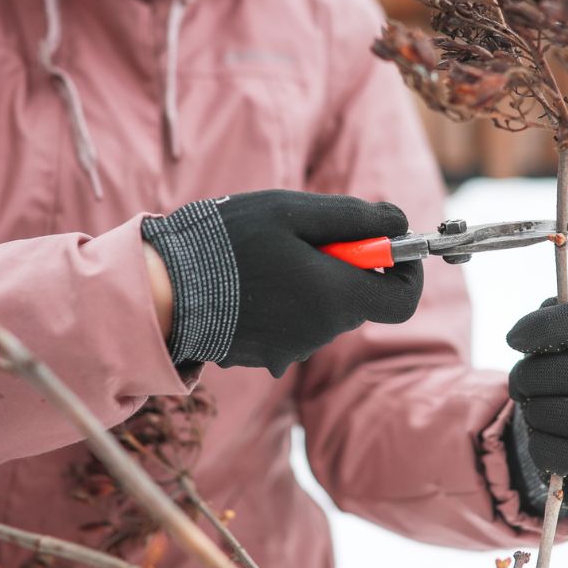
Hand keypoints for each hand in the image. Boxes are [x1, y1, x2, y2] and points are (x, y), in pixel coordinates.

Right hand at [142, 190, 422, 376]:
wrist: (161, 290)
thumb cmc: (226, 242)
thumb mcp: (290, 211)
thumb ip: (354, 217)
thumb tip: (400, 222)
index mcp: (333, 297)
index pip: (402, 301)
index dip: (405, 270)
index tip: (386, 243)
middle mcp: (319, 333)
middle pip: (357, 299)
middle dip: (344, 264)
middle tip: (302, 235)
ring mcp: (291, 349)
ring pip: (323, 310)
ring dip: (310, 281)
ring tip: (264, 256)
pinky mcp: (264, 356)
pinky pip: (293, 325)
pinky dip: (284, 301)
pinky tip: (247, 281)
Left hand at [505, 300, 567, 513]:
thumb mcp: (567, 348)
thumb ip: (556, 322)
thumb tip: (548, 307)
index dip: (553, 325)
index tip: (513, 338)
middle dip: (534, 375)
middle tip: (517, 381)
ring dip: (537, 411)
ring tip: (530, 407)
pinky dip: (542, 445)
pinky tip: (540, 436)